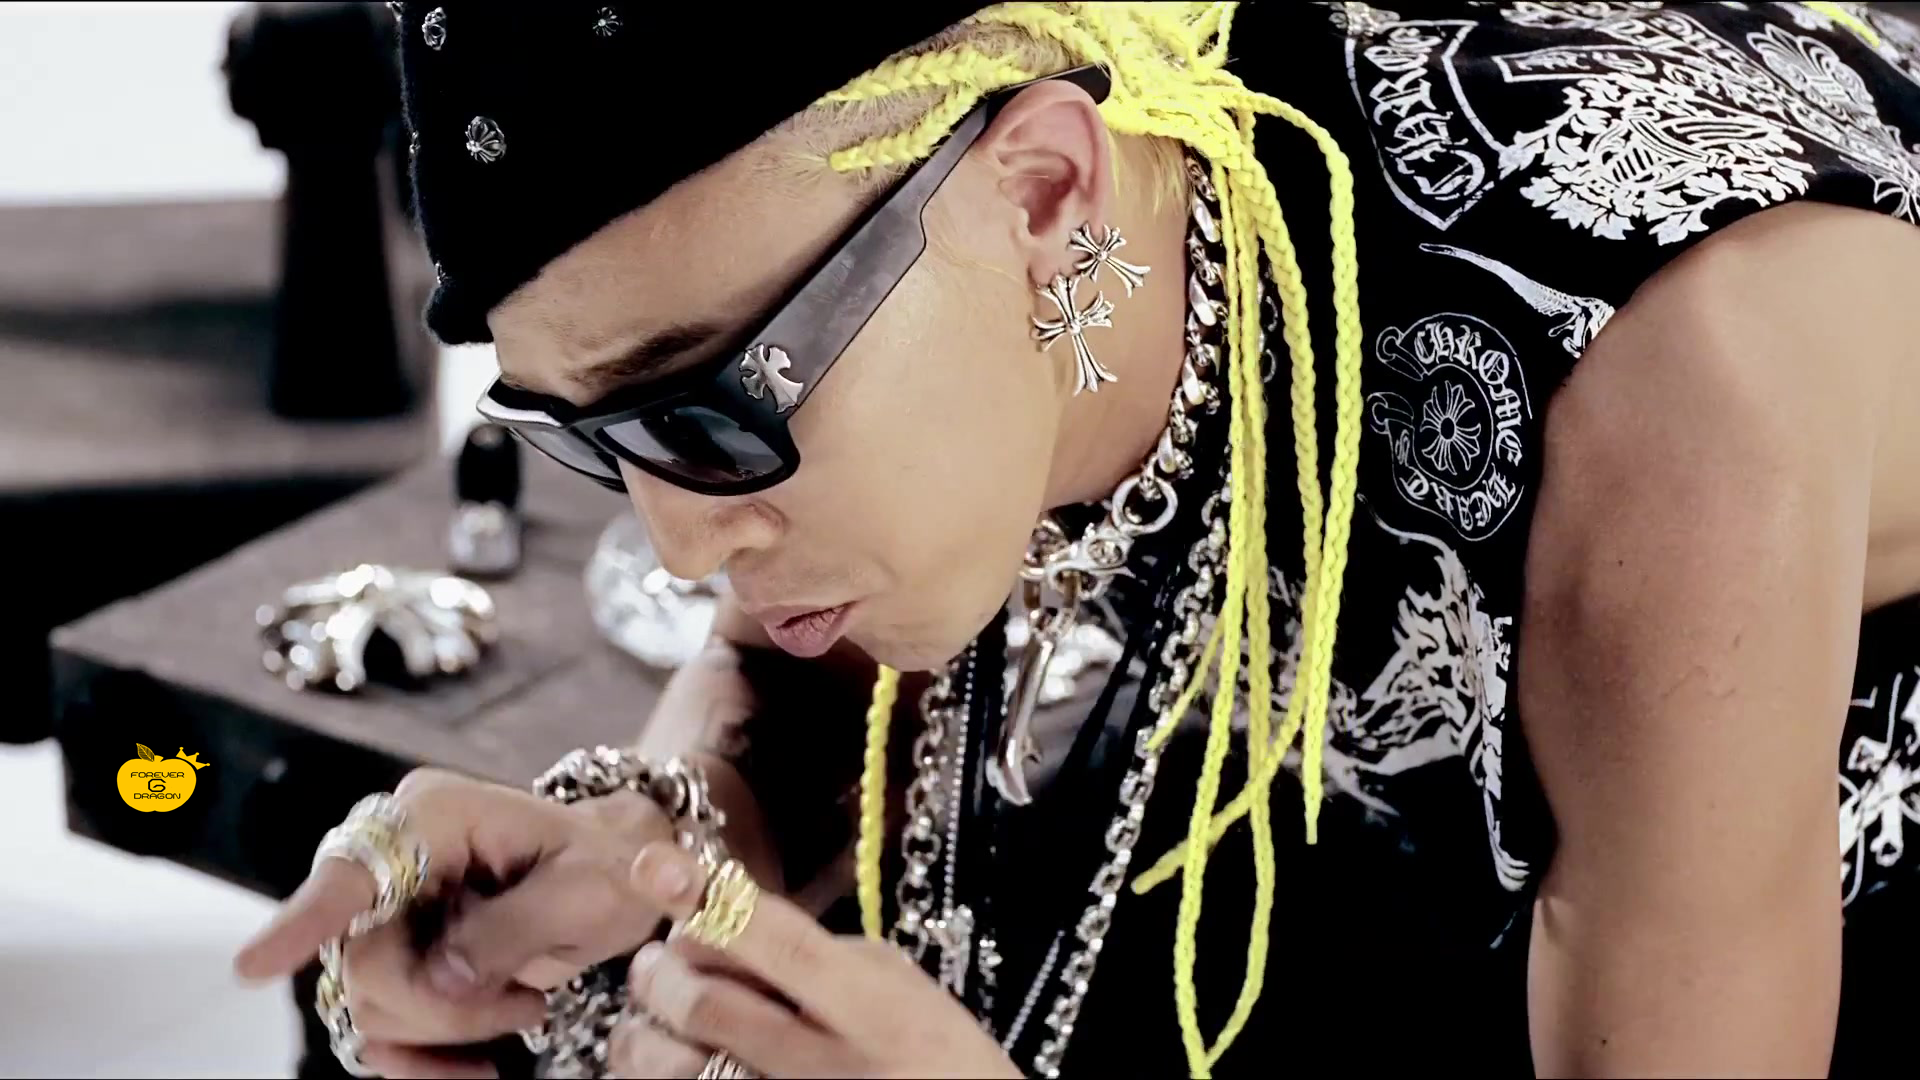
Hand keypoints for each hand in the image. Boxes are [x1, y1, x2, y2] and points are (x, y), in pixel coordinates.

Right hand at [233, 767, 679, 1078]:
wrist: (613, 876)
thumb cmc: (606, 867)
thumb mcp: (588, 891)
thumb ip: (513, 929)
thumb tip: (443, 978)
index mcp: (435, 814)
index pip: (356, 872)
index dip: (303, 920)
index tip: (251, 968)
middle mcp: (392, 853)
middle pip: (363, 961)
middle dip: (443, 1007)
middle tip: (528, 1005)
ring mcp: (382, 908)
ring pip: (367, 1004)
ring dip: (446, 1030)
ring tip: (523, 1005)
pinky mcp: (387, 956)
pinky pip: (375, 1032)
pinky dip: (425, 1059)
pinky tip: (479, 1064)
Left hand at [609, 843, 1021, 1079]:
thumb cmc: (936, 1056)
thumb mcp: (900, 986)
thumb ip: (824, 952)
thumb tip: (731, 921)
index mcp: (873, 1007)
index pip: (781, 942)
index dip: (713, 902)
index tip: (655, 865)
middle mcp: (828, 1063)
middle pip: (709, 1005)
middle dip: (662, 973)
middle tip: (655, 961)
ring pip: (680, 1066)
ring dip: (648, 1030)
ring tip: (656, 1011)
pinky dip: (665, 1070)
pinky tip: (675, 1053)